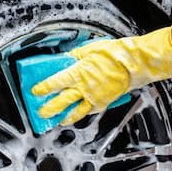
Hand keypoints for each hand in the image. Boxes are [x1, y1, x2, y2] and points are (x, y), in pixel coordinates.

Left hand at [32, 26, 171, 124]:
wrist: (135, 64)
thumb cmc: (116, 54)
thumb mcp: (91, 49)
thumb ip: (77, 55)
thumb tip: (67, 58)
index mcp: (78, 73)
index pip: (55, 83)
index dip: (43, 88)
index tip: (35, 91)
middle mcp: (84, 88)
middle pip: (62, 102)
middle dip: (50, 109)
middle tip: (42, 113)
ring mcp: (95, 97)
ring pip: (77, 112)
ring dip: (66, 117)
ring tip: (60, 121)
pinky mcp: (105, 102)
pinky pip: (91, 110)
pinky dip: (84, 113)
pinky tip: (81, 113)